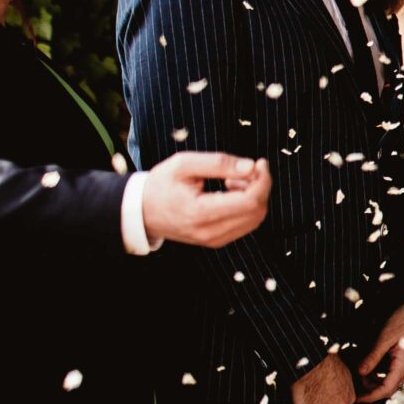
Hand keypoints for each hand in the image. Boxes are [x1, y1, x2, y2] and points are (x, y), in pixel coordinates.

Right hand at [136, 153, 271, 247]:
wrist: (141, 211)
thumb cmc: (161, 184)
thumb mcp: (184, 164)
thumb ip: (218, 163)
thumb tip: (251, 167)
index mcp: (200, 213)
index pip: (249, 201)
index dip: (262, 180)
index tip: (259, 162)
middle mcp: (209, 232)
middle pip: (256, 210)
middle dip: (259, 186)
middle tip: (244, 169)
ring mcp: (214, 240)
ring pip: (255, 219)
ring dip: (253, 196)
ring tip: (232, 180)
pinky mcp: (217, 241)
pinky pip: (245, 224)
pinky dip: (246, 206)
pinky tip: (230, 192)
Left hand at [356, 294, 403, 402]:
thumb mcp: (384, 337)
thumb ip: (372, 356)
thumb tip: (359, 372)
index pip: (386, 389)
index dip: (370, 396)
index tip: (356, 398)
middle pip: (389, 388)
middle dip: (371, 389)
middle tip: (354, 384)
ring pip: (392, 381)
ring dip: (376, 381)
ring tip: (360, 374)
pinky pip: (396, 373)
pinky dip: (383, 373)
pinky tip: (372, 366)